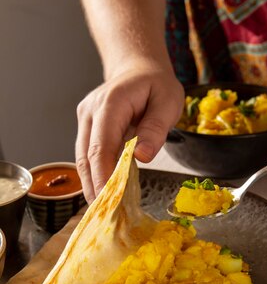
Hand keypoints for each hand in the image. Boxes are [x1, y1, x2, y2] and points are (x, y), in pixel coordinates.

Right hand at [75, 61, 183, 202]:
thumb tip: (141, 156)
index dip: (102, 175)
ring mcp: (86, 119)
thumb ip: (156, 128)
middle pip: (86, 156)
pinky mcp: (87, 127)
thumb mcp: (168, 101)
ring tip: (103, 211)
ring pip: (82, 158)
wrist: (138, 67)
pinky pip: (88, 154)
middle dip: (94, 187)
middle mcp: (91, 111)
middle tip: (105, 216)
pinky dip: (95, 174)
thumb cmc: (156, 84)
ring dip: (92, 184)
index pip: (101, 146)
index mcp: (111, 103)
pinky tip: (104, 193)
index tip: (108, 200)